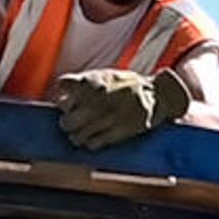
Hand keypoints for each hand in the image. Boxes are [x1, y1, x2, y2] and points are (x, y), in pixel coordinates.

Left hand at [52, 69, 182, 148]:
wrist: (156, 94)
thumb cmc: (126, 85)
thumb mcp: (104, 75)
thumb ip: (83, 82)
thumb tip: (63, 93)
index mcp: (90, 82)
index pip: (62, 91)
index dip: (63, 99)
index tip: (68, 103)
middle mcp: (95, 100)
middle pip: (67, 120)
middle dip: (67, 123)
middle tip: (72, 123)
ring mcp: (106, 117)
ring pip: (77, 135)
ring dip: (77, 136)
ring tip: (81, 135)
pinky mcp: (118, 131)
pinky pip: (93, 143)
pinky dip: (90, 143)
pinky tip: (93, 139)